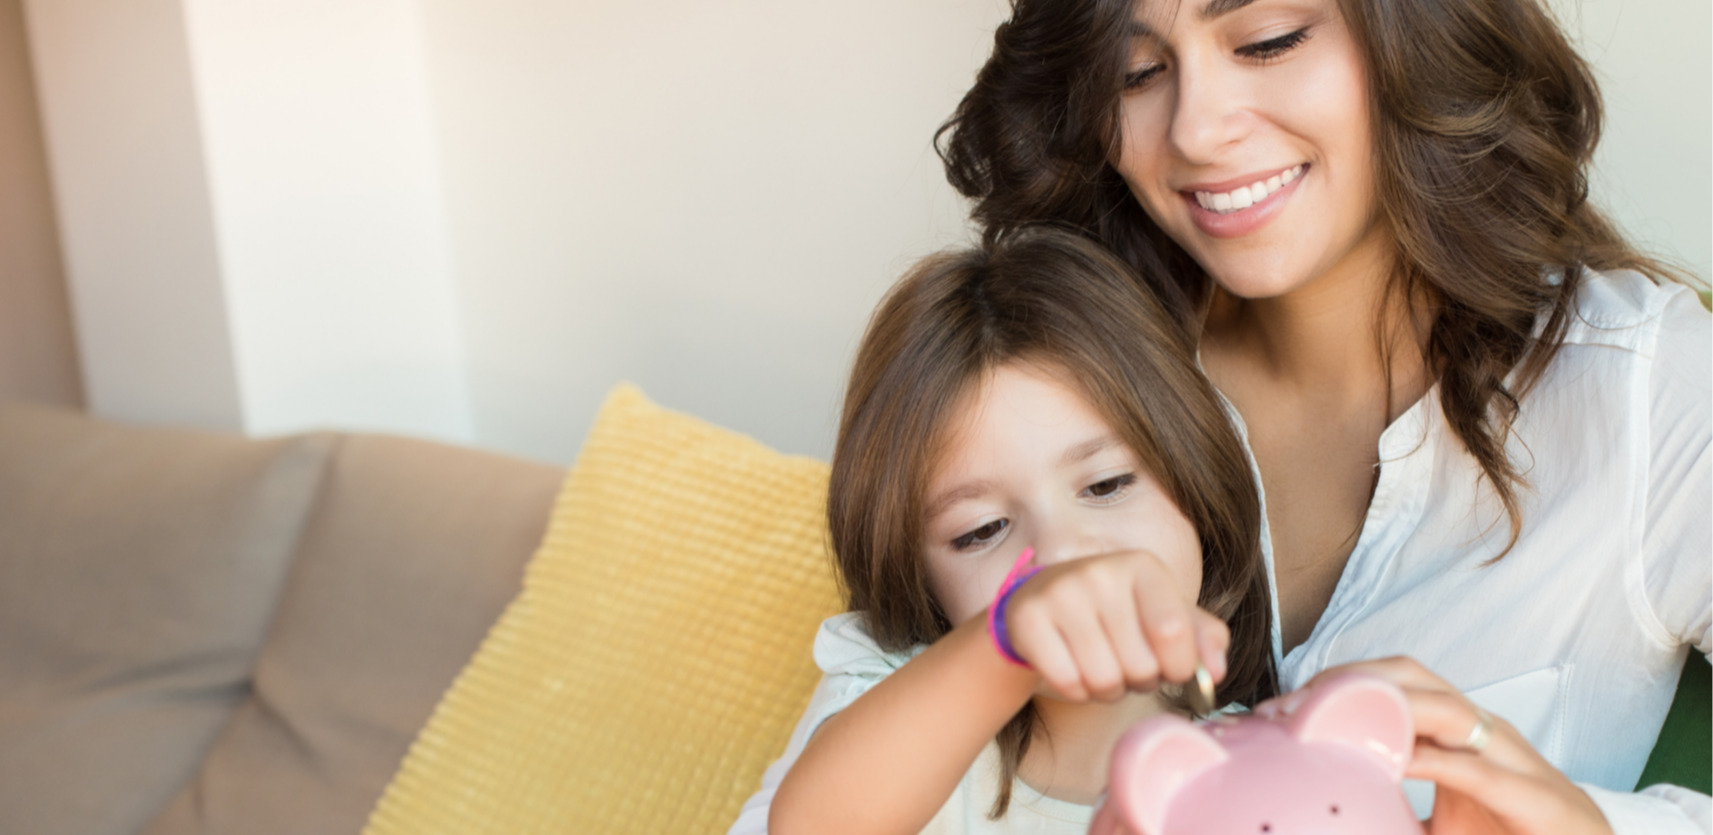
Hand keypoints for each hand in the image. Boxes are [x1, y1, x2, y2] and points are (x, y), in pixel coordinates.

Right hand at [1002, 550, 1228, 701]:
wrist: (1046, 599)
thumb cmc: (1117, 612)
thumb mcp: (1165, 613)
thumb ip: (1203, 638)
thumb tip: (1214, 672)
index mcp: (1142, 566)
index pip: (1173, 632)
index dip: (1178, 666)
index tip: (1170, 668)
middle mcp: (1100, 571)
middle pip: (1140, 665)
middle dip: (1140, 680)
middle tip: (1126, 662)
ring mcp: (1060, 592)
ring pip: (1103, 680)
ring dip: (1107, 689)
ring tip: (1101, 666)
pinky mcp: (1027, 618)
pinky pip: (1067, 683)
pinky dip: (1076, 691)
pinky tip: (1072, 666)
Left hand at [1277, 657, 1611, 834]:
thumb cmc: (1513, 832)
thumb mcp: (1439, 817)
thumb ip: (1392, 808)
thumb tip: (1336, 811)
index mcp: (1457, 728)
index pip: (1391, 679)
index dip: (1336, 681)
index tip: (1282, 706)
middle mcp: (1483, 729)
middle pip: (1409, 676)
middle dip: (1347, 682)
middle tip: (1291, 710)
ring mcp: (1512, 756)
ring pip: (1444, 708)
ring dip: (1382, 709)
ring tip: (1327, 724)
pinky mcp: (1536, 797)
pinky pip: (1476, 768)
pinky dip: (1432, 761)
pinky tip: (1394, 763)